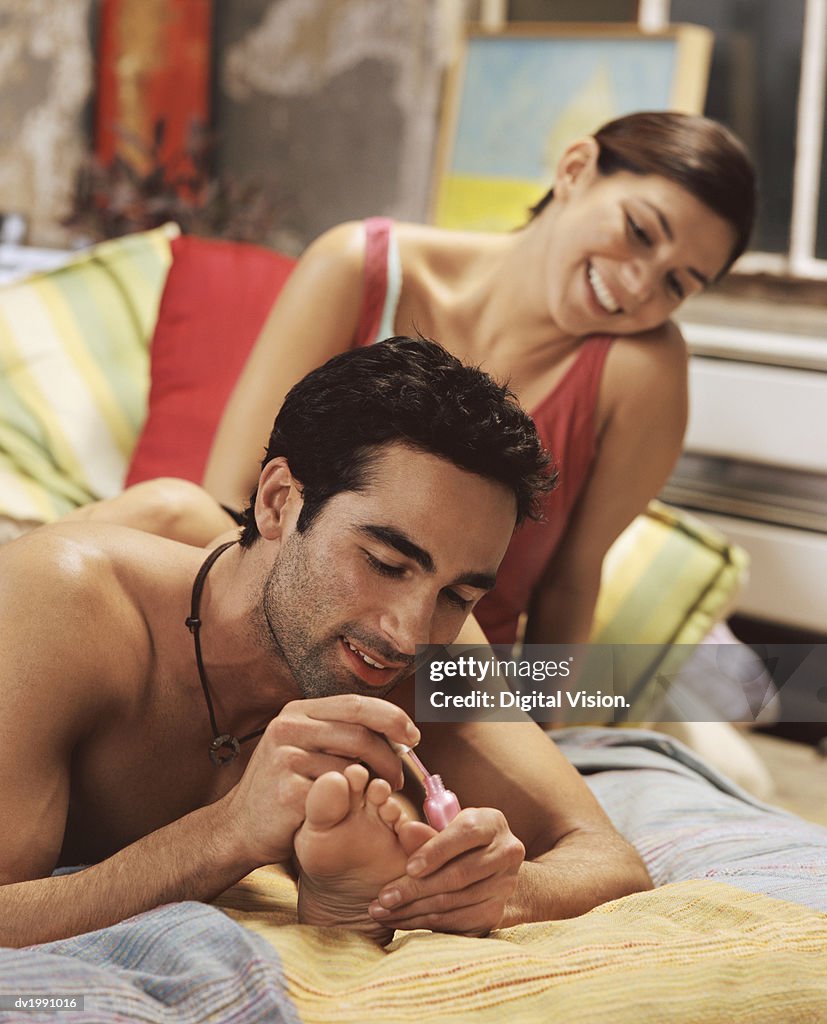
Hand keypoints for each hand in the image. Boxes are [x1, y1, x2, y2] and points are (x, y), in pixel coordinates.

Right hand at [220, 694, 419, 866]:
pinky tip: (355, 812)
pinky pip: (337, 794)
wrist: (240, 828)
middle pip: (358, 733)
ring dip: (376, 784)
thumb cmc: (285, 788)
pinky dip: (353, 803)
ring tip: (381, 797)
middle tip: (400, 778)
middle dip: (390, 756)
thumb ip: (339, 734)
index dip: (391, 717)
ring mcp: (285, 758)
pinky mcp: (287, 791)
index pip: (356, 704)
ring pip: (352, 765)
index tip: (414, 736)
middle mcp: (288, 727)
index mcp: (297, 712)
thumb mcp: (305, 748)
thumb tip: (396, 728)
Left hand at [367, 807, 524, 935]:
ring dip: (414, 911)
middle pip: (459, 875)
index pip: (466, 834)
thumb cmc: (461, 842)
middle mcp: (505, 853)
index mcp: (491, 823)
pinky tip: (402, 921)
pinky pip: (457, 922)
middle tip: (383, 898)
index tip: (409, 868)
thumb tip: (405, 831)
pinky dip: (426, 924)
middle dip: (416, 888)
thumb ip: (427, 834)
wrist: (497, 870)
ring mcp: (504, 886)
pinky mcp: (496, 913)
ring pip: (455, 903)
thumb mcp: (448, 829)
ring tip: (383, 913)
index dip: (436, 851)